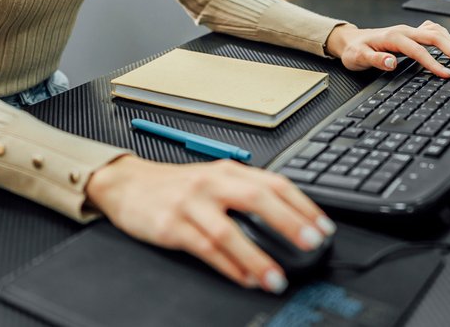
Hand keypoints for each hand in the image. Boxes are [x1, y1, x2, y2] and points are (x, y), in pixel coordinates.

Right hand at [85, 155, 334, 293]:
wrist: (126, 184)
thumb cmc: (175, 186)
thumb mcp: (213, 180)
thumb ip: (245, 194)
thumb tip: (286, 221)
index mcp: (228, 170)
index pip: (274, 183)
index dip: (302, 205)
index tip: (323, 227)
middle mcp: (212, 183)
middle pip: (257, 199)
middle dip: (288, 223)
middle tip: (311, 244)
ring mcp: (191, 203)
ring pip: (229, 231)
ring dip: (256, 257)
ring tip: (275, 279)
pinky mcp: (171, 225)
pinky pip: (203, 247)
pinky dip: (226, 265)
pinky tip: (242, 279)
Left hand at [325, 19, 449, 76]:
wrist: (351, 40)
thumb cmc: (355, 50)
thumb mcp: (358, 58)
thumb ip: (374, 60)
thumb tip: (390, 62)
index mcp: (393, 37)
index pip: (419, 51)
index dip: (434, 63)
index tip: (447, 74)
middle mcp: (404, 31)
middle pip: (434, 36)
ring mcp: (409, 30)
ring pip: (437, 31)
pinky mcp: (412, 33)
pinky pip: (434, 30)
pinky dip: (446, 38)